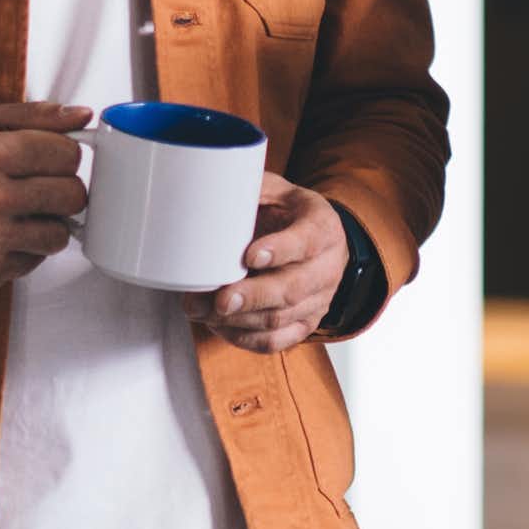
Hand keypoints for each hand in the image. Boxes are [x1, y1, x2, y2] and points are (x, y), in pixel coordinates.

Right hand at [0, 103, 92, 289]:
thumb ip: (36, 116)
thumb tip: (81, 115)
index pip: (67, 155)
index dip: (66, 156)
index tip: (54, 160)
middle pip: (72, 196)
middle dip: (65, 189)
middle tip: (46, 187)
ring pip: (60, 233)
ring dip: (50, 222)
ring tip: (28, 211)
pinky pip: (38, 258)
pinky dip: (30, 246)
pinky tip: (9, 232)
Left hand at [186, 177, 346, 354]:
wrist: (319, 242)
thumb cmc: (288, 212)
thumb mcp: (277, 190)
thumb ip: (252, 189)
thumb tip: (210, 186)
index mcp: (322, 227)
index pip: (306, 241)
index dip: (279, 250)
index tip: (249, 255)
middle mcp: (326, 268)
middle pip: (292, 289)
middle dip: (252, 296)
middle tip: (221, 299)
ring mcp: (317, 300)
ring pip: (279, 319)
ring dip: (237, 320)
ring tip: (202, 310)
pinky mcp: (304, 324)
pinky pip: (275, 341)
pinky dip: (243, 338)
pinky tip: (218, 325)